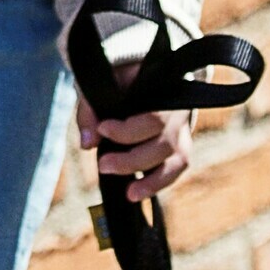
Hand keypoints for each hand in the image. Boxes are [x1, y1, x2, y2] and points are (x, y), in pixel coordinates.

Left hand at [76, 62, 192, 202]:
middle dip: (133, 160)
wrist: (145, 75)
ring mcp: (182, 133)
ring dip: (153, 181)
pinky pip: (175, 170)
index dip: (128, 130)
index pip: (153, 119)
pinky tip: (136, 193)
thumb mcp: (102, 85)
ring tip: (129, 194)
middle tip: (103, 166)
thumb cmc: (120, 79)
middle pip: (165, 145)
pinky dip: (157, 184)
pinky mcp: (180, 148)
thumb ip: (91, 110)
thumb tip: (87, 144)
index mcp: (164, 93)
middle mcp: (179, 115)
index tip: (102, 129)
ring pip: (177, 161)